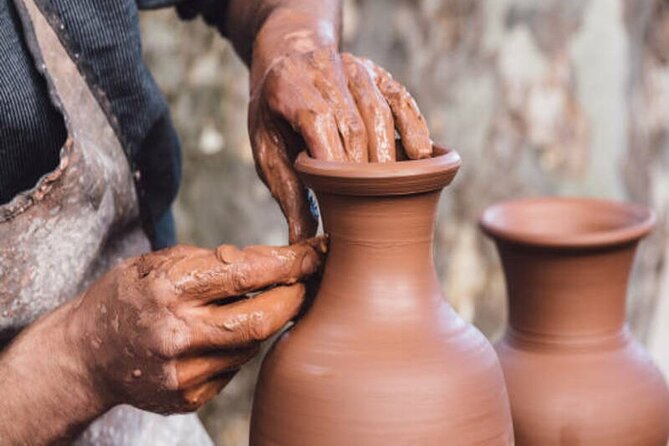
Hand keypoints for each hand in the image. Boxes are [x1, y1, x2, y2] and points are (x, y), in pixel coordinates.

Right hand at [68, 236, 325, 413]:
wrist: (86, 356)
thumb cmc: (127, 297)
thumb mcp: (157, 262)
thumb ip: (209, 260)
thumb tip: (266, 260)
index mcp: (168, 291)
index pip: (245, 274)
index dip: (289, 263)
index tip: (316, 253)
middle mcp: (176, 336)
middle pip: (263, 320)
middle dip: (295, 298)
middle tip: (306, 281)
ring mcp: (183, 373)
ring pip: (252, 345)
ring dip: (265, 321)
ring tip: (247, 304)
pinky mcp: (188, 397)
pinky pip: (235, 368)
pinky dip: (239, 346)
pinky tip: (220, 335)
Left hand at [247, 9, 432, 242]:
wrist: (287, 58)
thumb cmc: (274, 113)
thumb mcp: (266, 148)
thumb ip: (286, 190)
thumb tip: (301, 240)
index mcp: (290, 89)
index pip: (319, 126)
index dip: (335, 166)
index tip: (345, 205)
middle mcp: (326, 72)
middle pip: (354, 126)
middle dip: (366, 172)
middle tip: (373, 210)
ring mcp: (356, 70)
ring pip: (381, 114)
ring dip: (391, 156)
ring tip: (397, 193)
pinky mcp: (380, 74)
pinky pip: (403, 101)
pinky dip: (415, 128)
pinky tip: (422, 157)